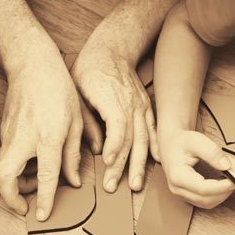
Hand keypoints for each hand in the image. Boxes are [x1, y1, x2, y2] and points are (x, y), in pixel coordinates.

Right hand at [0, 46, 82, 222]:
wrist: (32, 64)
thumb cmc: (58, 90)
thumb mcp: (75, 122)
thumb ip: (73, 155)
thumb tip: (72, 181)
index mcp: (47, 136)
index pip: (46, 176)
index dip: (45, 199)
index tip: (42, 215)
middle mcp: (23, 139)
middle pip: (6, 177)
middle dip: (11, 198)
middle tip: (25, 207)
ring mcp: (10, 135)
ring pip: (3, 169)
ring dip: (16, 184)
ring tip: (35, 185)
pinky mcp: (4, 132)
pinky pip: (6, 158)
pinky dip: (16, 169)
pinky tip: (31, 166)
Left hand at [71, 41, 158, 192]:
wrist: (112, 48)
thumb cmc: (89, 70)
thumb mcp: (77, 92)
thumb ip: (86, 122)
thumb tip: (97, 149)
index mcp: (111, 98)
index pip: (118, 126)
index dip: (114, 146)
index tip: (108, 162)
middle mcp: (130, 104)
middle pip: (130, 139)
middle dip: (123, 166)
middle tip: (113, 187)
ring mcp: (140, 106)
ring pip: (143, 138)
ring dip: (140, 163)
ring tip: (135, 184)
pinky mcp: (145, 107)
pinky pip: (153, 129)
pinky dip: (155, 146)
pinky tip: (157, 162)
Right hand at [158, 129, 234, 207]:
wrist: (169, 144)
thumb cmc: (181, 142)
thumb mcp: (196, 140)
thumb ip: (212, 152)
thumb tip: (226, 166)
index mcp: (177, 176)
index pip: (203, 189)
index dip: (222, 186)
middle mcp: (177, 188)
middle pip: (205, 199)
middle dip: (224, 192)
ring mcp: (180, 194)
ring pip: (206, 203)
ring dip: (221, 196)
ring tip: (230, 182)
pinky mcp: (186, 195)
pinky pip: (204, 202)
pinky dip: (216, 196)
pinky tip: (222, 186)